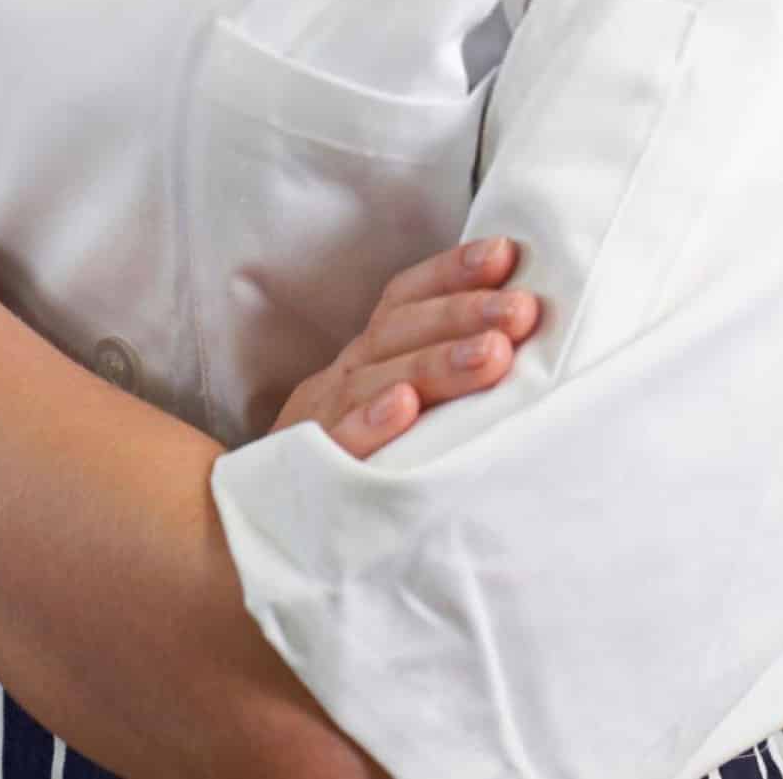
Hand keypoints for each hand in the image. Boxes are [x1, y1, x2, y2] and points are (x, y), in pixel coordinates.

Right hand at [269, 236, 539, 458]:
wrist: (261, 528)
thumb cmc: (357, 462)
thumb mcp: (392, 408)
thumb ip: (438, 375)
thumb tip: (518, 340)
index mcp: (367, 359)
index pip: (405, 301)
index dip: (450, 273)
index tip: (505, 254)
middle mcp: (344, 378)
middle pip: (400, 332)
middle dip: (464, 314)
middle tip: (521, 310)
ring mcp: (321, 422)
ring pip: (376, 380)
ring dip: (436, 363)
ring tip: (492, 355)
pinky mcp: (307, 474)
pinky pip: (336, 445)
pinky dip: (369, 423)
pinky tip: (404, 407)